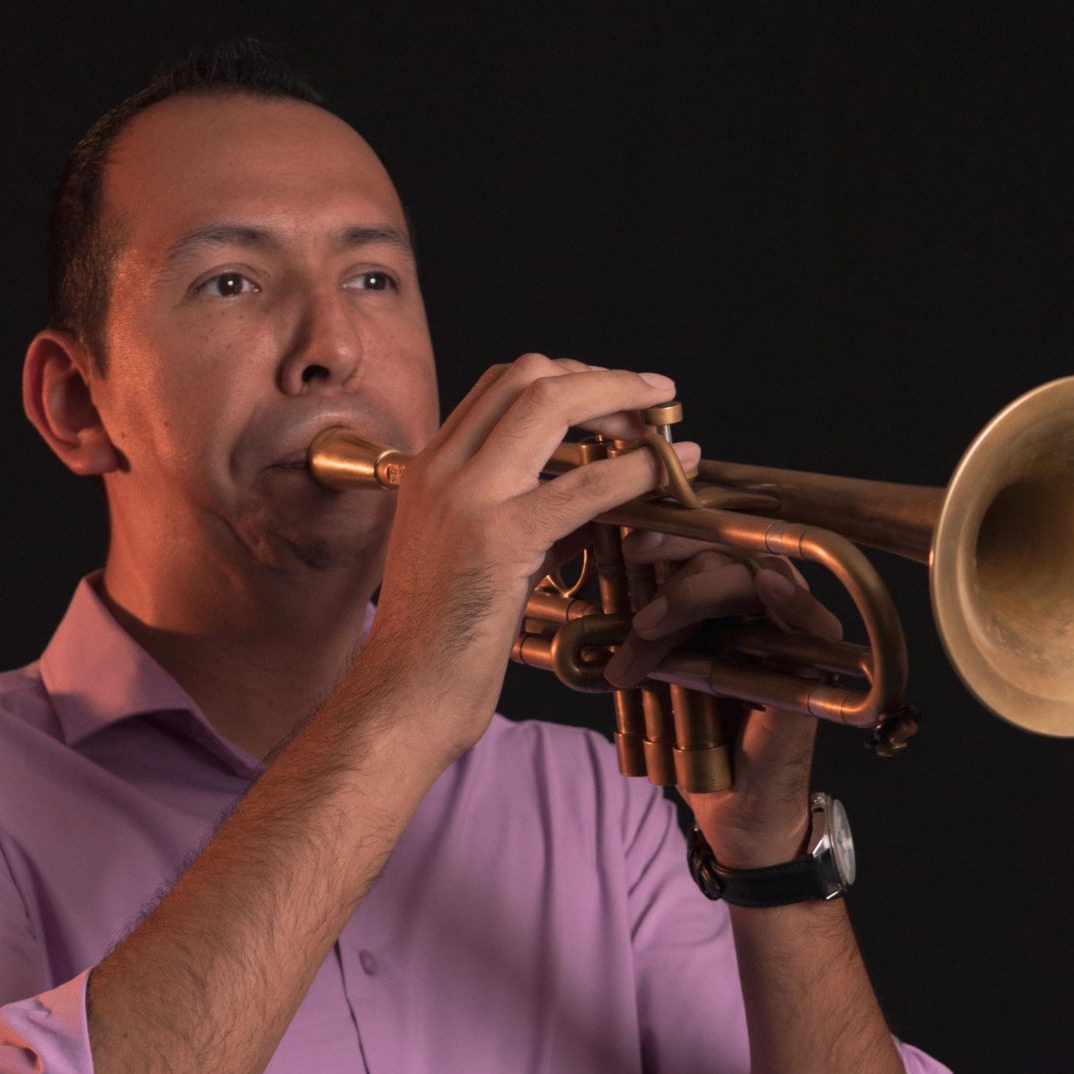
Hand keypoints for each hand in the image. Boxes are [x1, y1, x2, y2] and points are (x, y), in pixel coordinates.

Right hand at [353, 355, 701, 765]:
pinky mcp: (498, 539)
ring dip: (622, 403)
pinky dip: (635, 470)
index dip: (568, 378)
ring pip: (551, 402)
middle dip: (599, 378)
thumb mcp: (479, 565)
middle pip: (528, 375)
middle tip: (648, 401)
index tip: (613, 397)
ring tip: (666, 428)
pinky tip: (669, 473)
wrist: (404, 697)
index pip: (500, 385)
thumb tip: (590, 512)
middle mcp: (441, 470)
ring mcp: (466, 498)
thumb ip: (527, 524)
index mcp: (428, 471)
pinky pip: (583, 485)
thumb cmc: (440, 648)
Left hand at [603, 531, 843, 865]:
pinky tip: (765, 586)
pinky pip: (811, 621)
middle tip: (633, 566)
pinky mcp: (810, 672)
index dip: (673, 529)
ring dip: (697, 591)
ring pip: (756, 577)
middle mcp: (766, 610)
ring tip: (650, 625)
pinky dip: (790, 600)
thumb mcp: (659, 675)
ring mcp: (791, 638)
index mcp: (731, 603)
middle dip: (677, 554)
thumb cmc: (698, 744)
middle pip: (732, 548)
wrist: (731, 811)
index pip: (710, 541)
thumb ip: (644, 634)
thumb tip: (592, 600)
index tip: (629, 541)